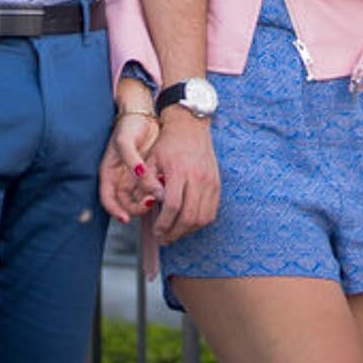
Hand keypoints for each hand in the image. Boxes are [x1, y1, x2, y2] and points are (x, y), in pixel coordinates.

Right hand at [98, 115, 160, 224]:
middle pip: (125, 204)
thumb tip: (141, 175)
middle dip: (136, 208)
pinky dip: (156, 193)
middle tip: (149, 203)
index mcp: (109, 174)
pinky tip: (165, 189)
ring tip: (158, 195)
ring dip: (148, 202)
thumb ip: (132, 160)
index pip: (108, 199)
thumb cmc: (128, 126)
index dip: (115, 211)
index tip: (125, 218)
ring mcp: (134, 179)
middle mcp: (120, 180)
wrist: (144, 114)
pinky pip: (151, 190)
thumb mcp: (125, 141)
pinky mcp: (148, 175)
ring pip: (139, 200)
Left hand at [148, 105, 219, 240]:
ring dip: (188, 231)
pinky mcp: (217, 183)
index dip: (163, 224)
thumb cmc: (167, 143)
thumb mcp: (150, 159)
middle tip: (163, 238)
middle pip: (189, 216)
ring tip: (175, 232)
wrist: (190, 124)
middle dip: (175, 233)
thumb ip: (146, 183)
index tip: (156, 231)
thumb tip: (147, 206)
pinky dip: (200, 222)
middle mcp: (197, 176)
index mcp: (179, 170)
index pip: (173, 206)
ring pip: (203, 218)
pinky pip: (212, 212)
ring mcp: (210, 181)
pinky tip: (188, 223)